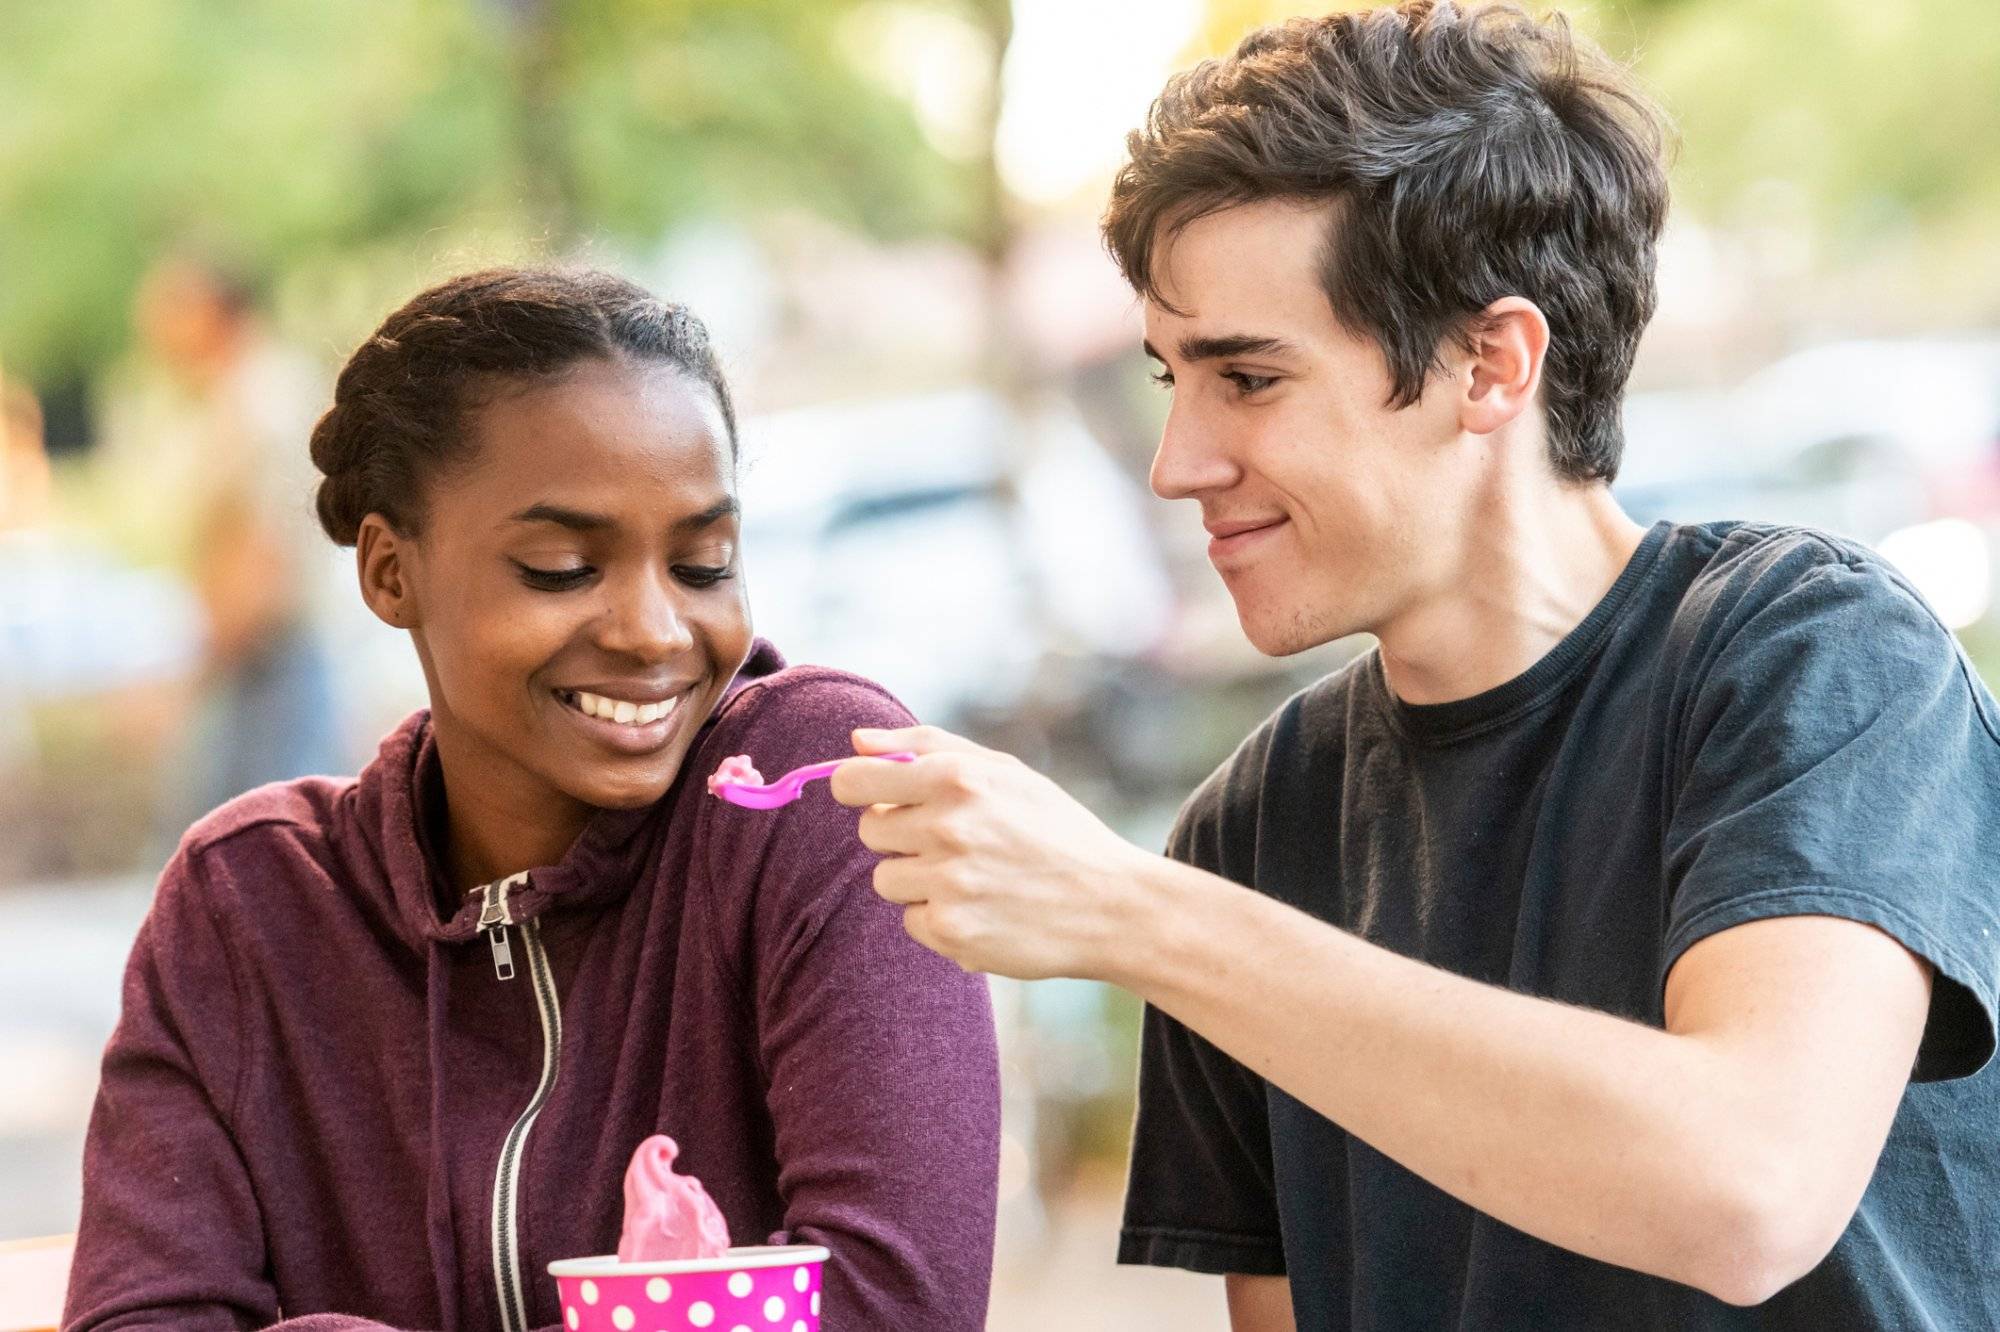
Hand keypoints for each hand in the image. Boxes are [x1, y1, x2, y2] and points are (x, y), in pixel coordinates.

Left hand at [828, 724, 1152, 979]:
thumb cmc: (1053, 829)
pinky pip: (912, 920)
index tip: (875, 797)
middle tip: (953, 840)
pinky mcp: (952, 932)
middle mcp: (949, 828)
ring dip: (919, 879)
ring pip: (887, 879)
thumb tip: (855, 742)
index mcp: (958, 779)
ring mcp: (948, 884)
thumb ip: (925, 747)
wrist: (1112, 904)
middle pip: (870, 832)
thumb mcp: (1004, 771)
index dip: (858, 789)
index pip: (854, 782)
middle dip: (900, 834)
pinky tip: (984, 909)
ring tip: (974, 877)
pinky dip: (940, 917)